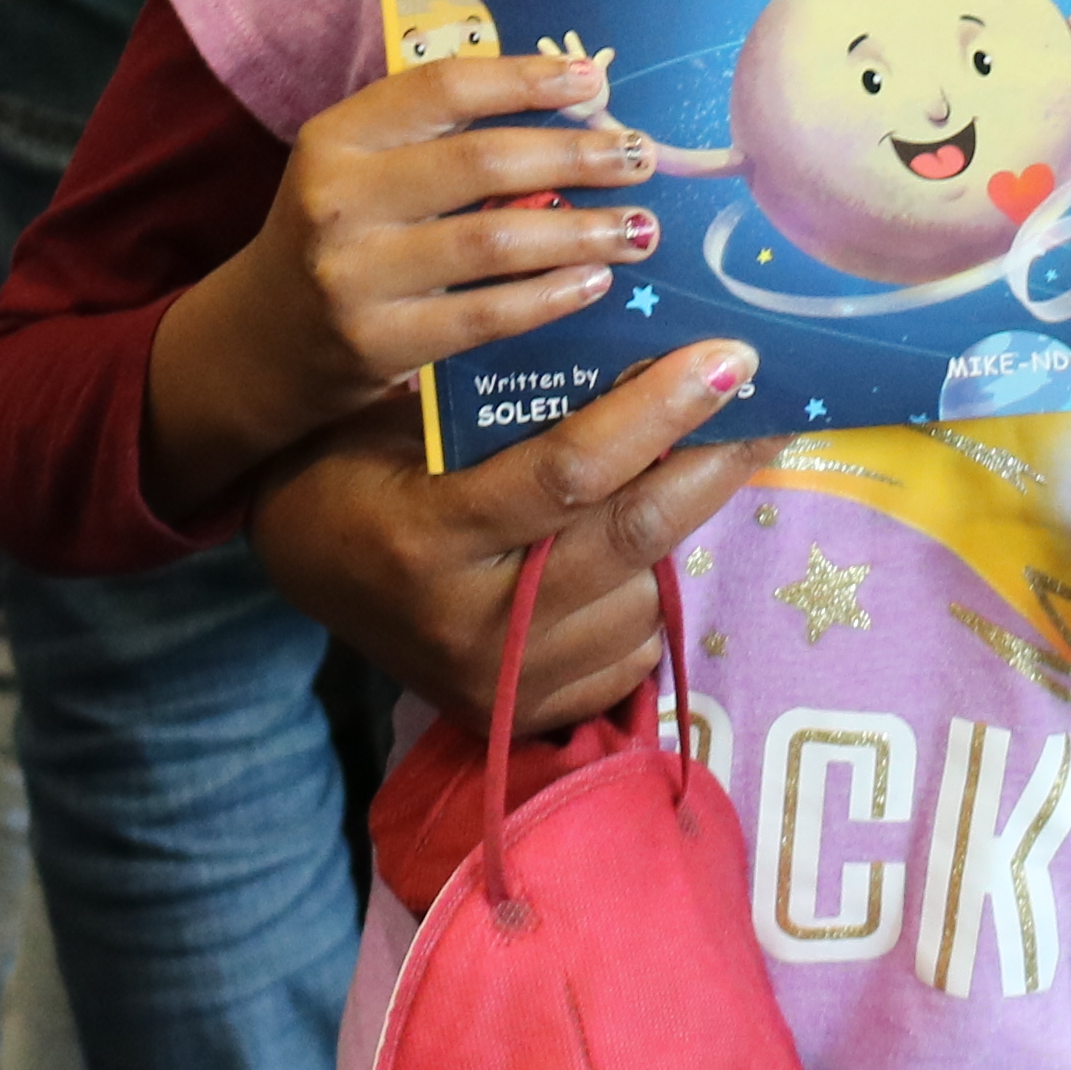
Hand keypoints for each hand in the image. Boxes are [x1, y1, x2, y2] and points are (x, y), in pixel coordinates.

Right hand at [146, 47, 661, 511]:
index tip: (597, 80)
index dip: (527, 78)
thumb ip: (439, 135)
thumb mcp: (362, 169)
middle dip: (576, 154)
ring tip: (639, 227)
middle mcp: (337, 199)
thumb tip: (575, 98)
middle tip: (641, 155)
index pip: (444, 86)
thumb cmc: (340, 237)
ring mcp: (352, 275)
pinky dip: (549, 295)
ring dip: (581, 230)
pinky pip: (484, 315)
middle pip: (481, 162)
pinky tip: (594, 281)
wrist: (258, 343)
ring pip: (492, 241)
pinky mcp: (375, 343)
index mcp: (336, 137)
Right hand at [245, 339, 769, 735]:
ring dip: (672, 535)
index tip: (730, 358)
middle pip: (629, 541)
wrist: (302, 560)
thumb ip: (516, 397)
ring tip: (669, 479)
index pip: (569, 473)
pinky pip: (631, 655)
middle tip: (768, 410)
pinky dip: (645, 599)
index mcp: (427, 536)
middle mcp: (464, 625)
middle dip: (713, 467)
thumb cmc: (363, 456)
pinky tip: (626, 557)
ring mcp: (495, 683)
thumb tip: (651, 352)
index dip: (660, 411)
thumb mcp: (414, 410)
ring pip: (642, 599)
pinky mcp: (518, 717)